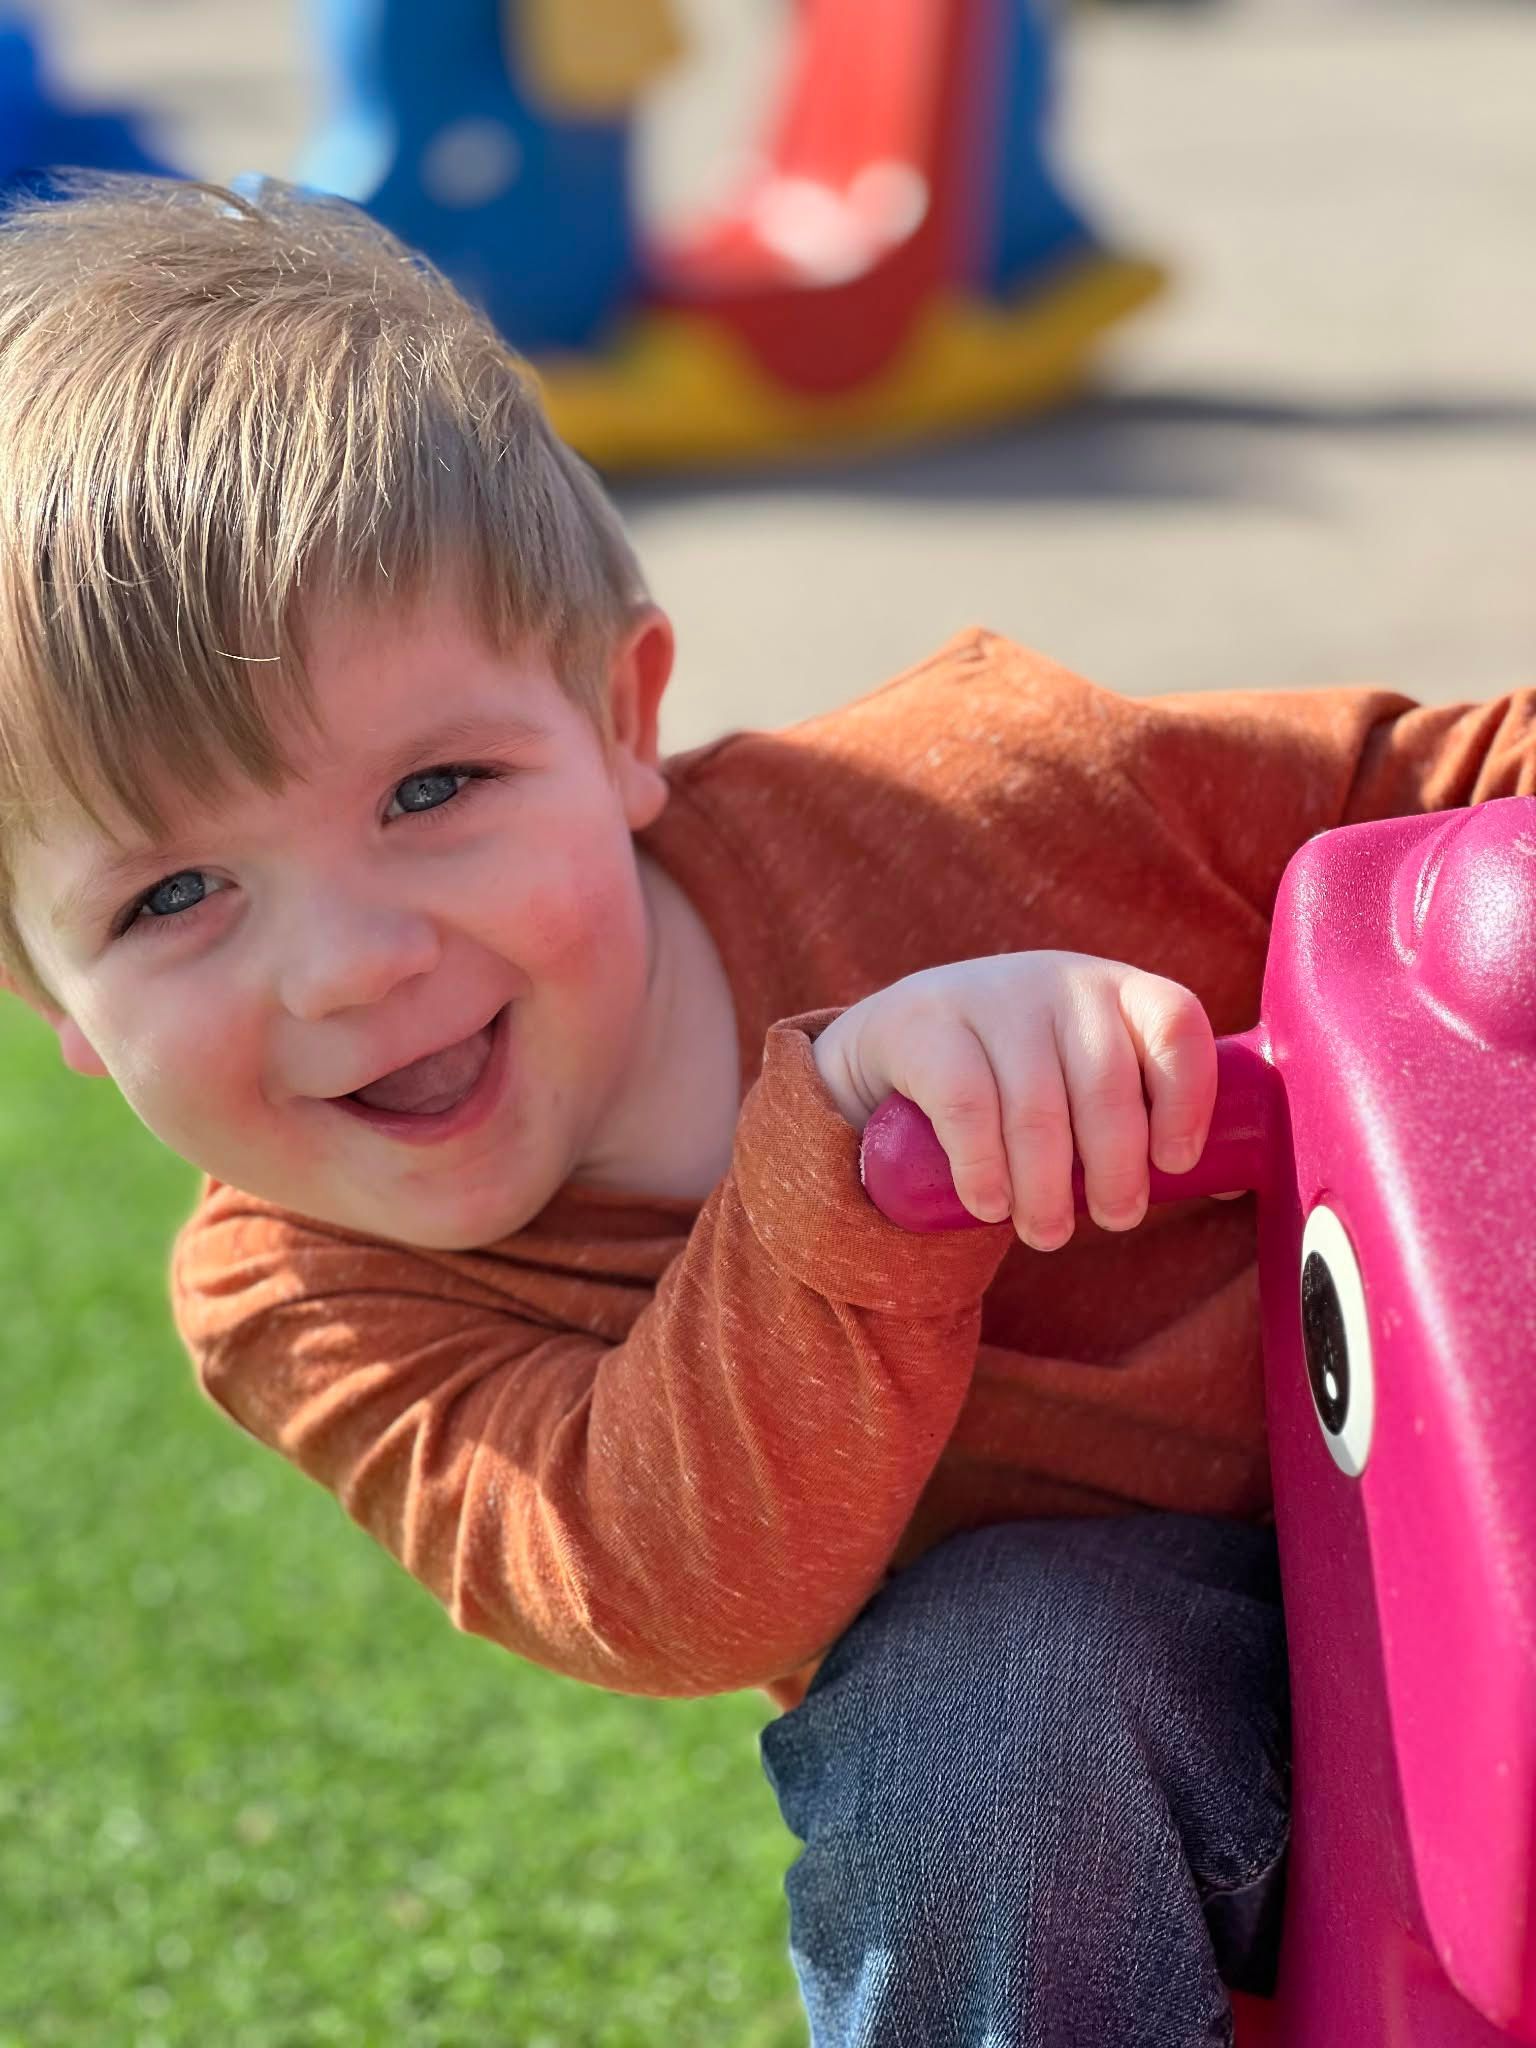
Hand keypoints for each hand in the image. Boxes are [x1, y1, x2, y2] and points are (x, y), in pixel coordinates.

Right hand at [813, 952, 1217, 1249]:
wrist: (900, 1038)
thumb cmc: (1017, 1076)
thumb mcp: (1081, 1072)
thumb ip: (1141, 1112)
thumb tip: (1228, 1183)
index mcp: (1115, 990)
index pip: (1175, 1024)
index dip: (1187, 1098)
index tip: (1175, 1163)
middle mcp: (1058, 981)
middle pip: (1106, 1084)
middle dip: (1116, 1170)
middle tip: (1116, 1221)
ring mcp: (989, 998)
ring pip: (1037, 1108)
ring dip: (1047, 1189)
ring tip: (1047, 1233)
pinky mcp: (927, 1027)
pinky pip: (967, 1107)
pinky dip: (984, 1169)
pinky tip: (989, 1204)